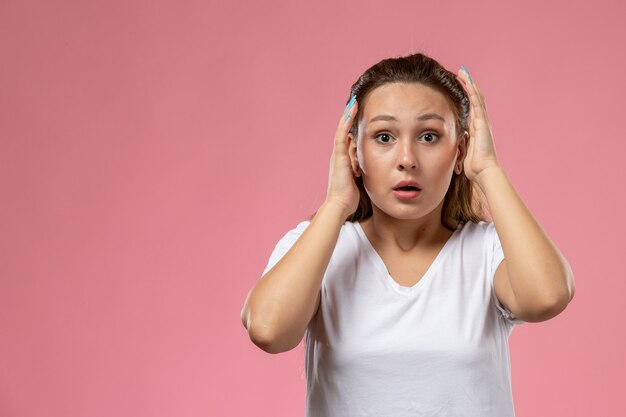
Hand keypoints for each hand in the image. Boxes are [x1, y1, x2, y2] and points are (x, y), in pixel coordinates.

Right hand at [324, 96, 359, 218]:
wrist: (339, 205)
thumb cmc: (349, 197)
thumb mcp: (358, 181)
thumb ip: (362, 172)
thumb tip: (370, 168)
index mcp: (343, 161)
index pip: (348, 140)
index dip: (353, 128)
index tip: (360, 118)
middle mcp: (338, 155)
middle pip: (344, 131)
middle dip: (349, 118)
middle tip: (356, 104)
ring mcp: (337, 154)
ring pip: (342, 129)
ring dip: (348, 115)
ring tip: (354, 102)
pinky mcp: (338, 155)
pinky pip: (342, 134)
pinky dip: (346, 121)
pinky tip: (351, 110)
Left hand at [456, 67, 501, 184]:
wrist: (484, 171)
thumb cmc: (474, 165)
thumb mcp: (464, 150)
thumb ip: (461, 142)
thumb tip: (454, 141)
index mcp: (476, 128)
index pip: (471, 107)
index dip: (466, 96)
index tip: (459, 85)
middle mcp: (481, 122)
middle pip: (475, 99)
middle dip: (469, 85)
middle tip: (461, 73)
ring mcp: (483, 121)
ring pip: (477, 98)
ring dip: (470, 84)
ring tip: (463, 72)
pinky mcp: (482, 123)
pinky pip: (477, 104)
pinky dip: (472, 92)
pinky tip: (468, 83)